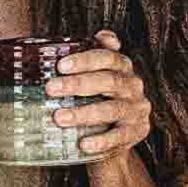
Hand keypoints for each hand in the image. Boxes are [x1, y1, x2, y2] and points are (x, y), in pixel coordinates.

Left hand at [47, 41, 150, 164]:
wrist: (117, 135)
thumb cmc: (99, 100)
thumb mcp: (94, 79)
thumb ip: (87, 61)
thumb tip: (75, 42)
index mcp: (123, 68)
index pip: (108, 57)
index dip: (85, 60)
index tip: (60, 66)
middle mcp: (133, 86)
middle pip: (109, 81)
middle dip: (78, 84)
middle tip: (51, 89)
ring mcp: (136, 109)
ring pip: (112, 109)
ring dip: (84, 113)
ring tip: (59, 118)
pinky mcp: (137, 131)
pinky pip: (119, 136)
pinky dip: (101, 141)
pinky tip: (83, 144)